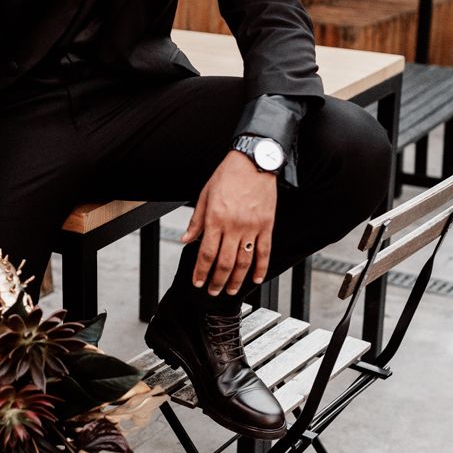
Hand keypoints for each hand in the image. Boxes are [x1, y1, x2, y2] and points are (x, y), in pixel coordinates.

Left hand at [182, 150, 276, 294]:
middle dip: (217, 281)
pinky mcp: (266, 225)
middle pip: (224, 262)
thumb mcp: (205, 195)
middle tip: (213, 291)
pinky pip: (264, 251)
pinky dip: (261, 267)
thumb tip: (186, 239)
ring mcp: (251, 227)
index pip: (206, 253)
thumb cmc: (227, 176)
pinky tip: (256, 279)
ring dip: (236, 279)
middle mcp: (233, 226)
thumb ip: (196, 221)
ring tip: (230, 290)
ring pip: (244, 261)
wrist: (254, 161)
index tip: (198, 282)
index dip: (201, 271)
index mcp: (215, 219)